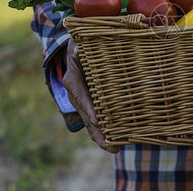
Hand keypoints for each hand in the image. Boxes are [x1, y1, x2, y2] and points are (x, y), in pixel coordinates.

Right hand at [62, 39, 118, 153]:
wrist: (78, 52)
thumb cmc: (81, 47)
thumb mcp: (77, 45)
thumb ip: (77, 48)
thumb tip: (77, 50)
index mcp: (73, 81)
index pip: (80, 96)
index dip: (88, 108)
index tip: (96, 119)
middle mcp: (77, 95)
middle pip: (86, 116)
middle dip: (97, 132)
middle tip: (109, 146)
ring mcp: (85, 103)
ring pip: (92, 122)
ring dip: (102, 136)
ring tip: (115, 149)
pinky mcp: (94, 105)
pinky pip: (99, 119)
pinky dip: (107, 130)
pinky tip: (119, 140)